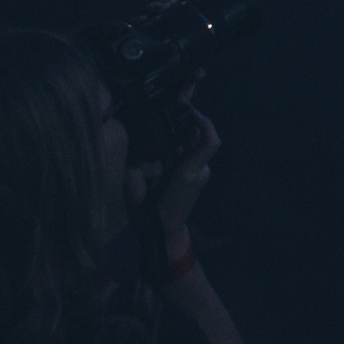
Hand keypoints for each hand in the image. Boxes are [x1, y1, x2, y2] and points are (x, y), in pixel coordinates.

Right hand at [135, 110, 219, 249]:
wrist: (164, 235)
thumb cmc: (149, 216)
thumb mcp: (136, 190)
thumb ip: (134, 165)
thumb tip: (134, 142)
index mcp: (188, 173)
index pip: (210, 142)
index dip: (205, 123)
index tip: (190, 110)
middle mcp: (199, 171)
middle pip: (202, 139)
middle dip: (190, 122)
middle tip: (171, 108)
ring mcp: (200, 174)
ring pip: (196, 146)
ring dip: (185, 132)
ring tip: (165, 119)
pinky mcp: (196, 177)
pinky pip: (191, 155)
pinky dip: (181, 144)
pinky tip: (164, 139)